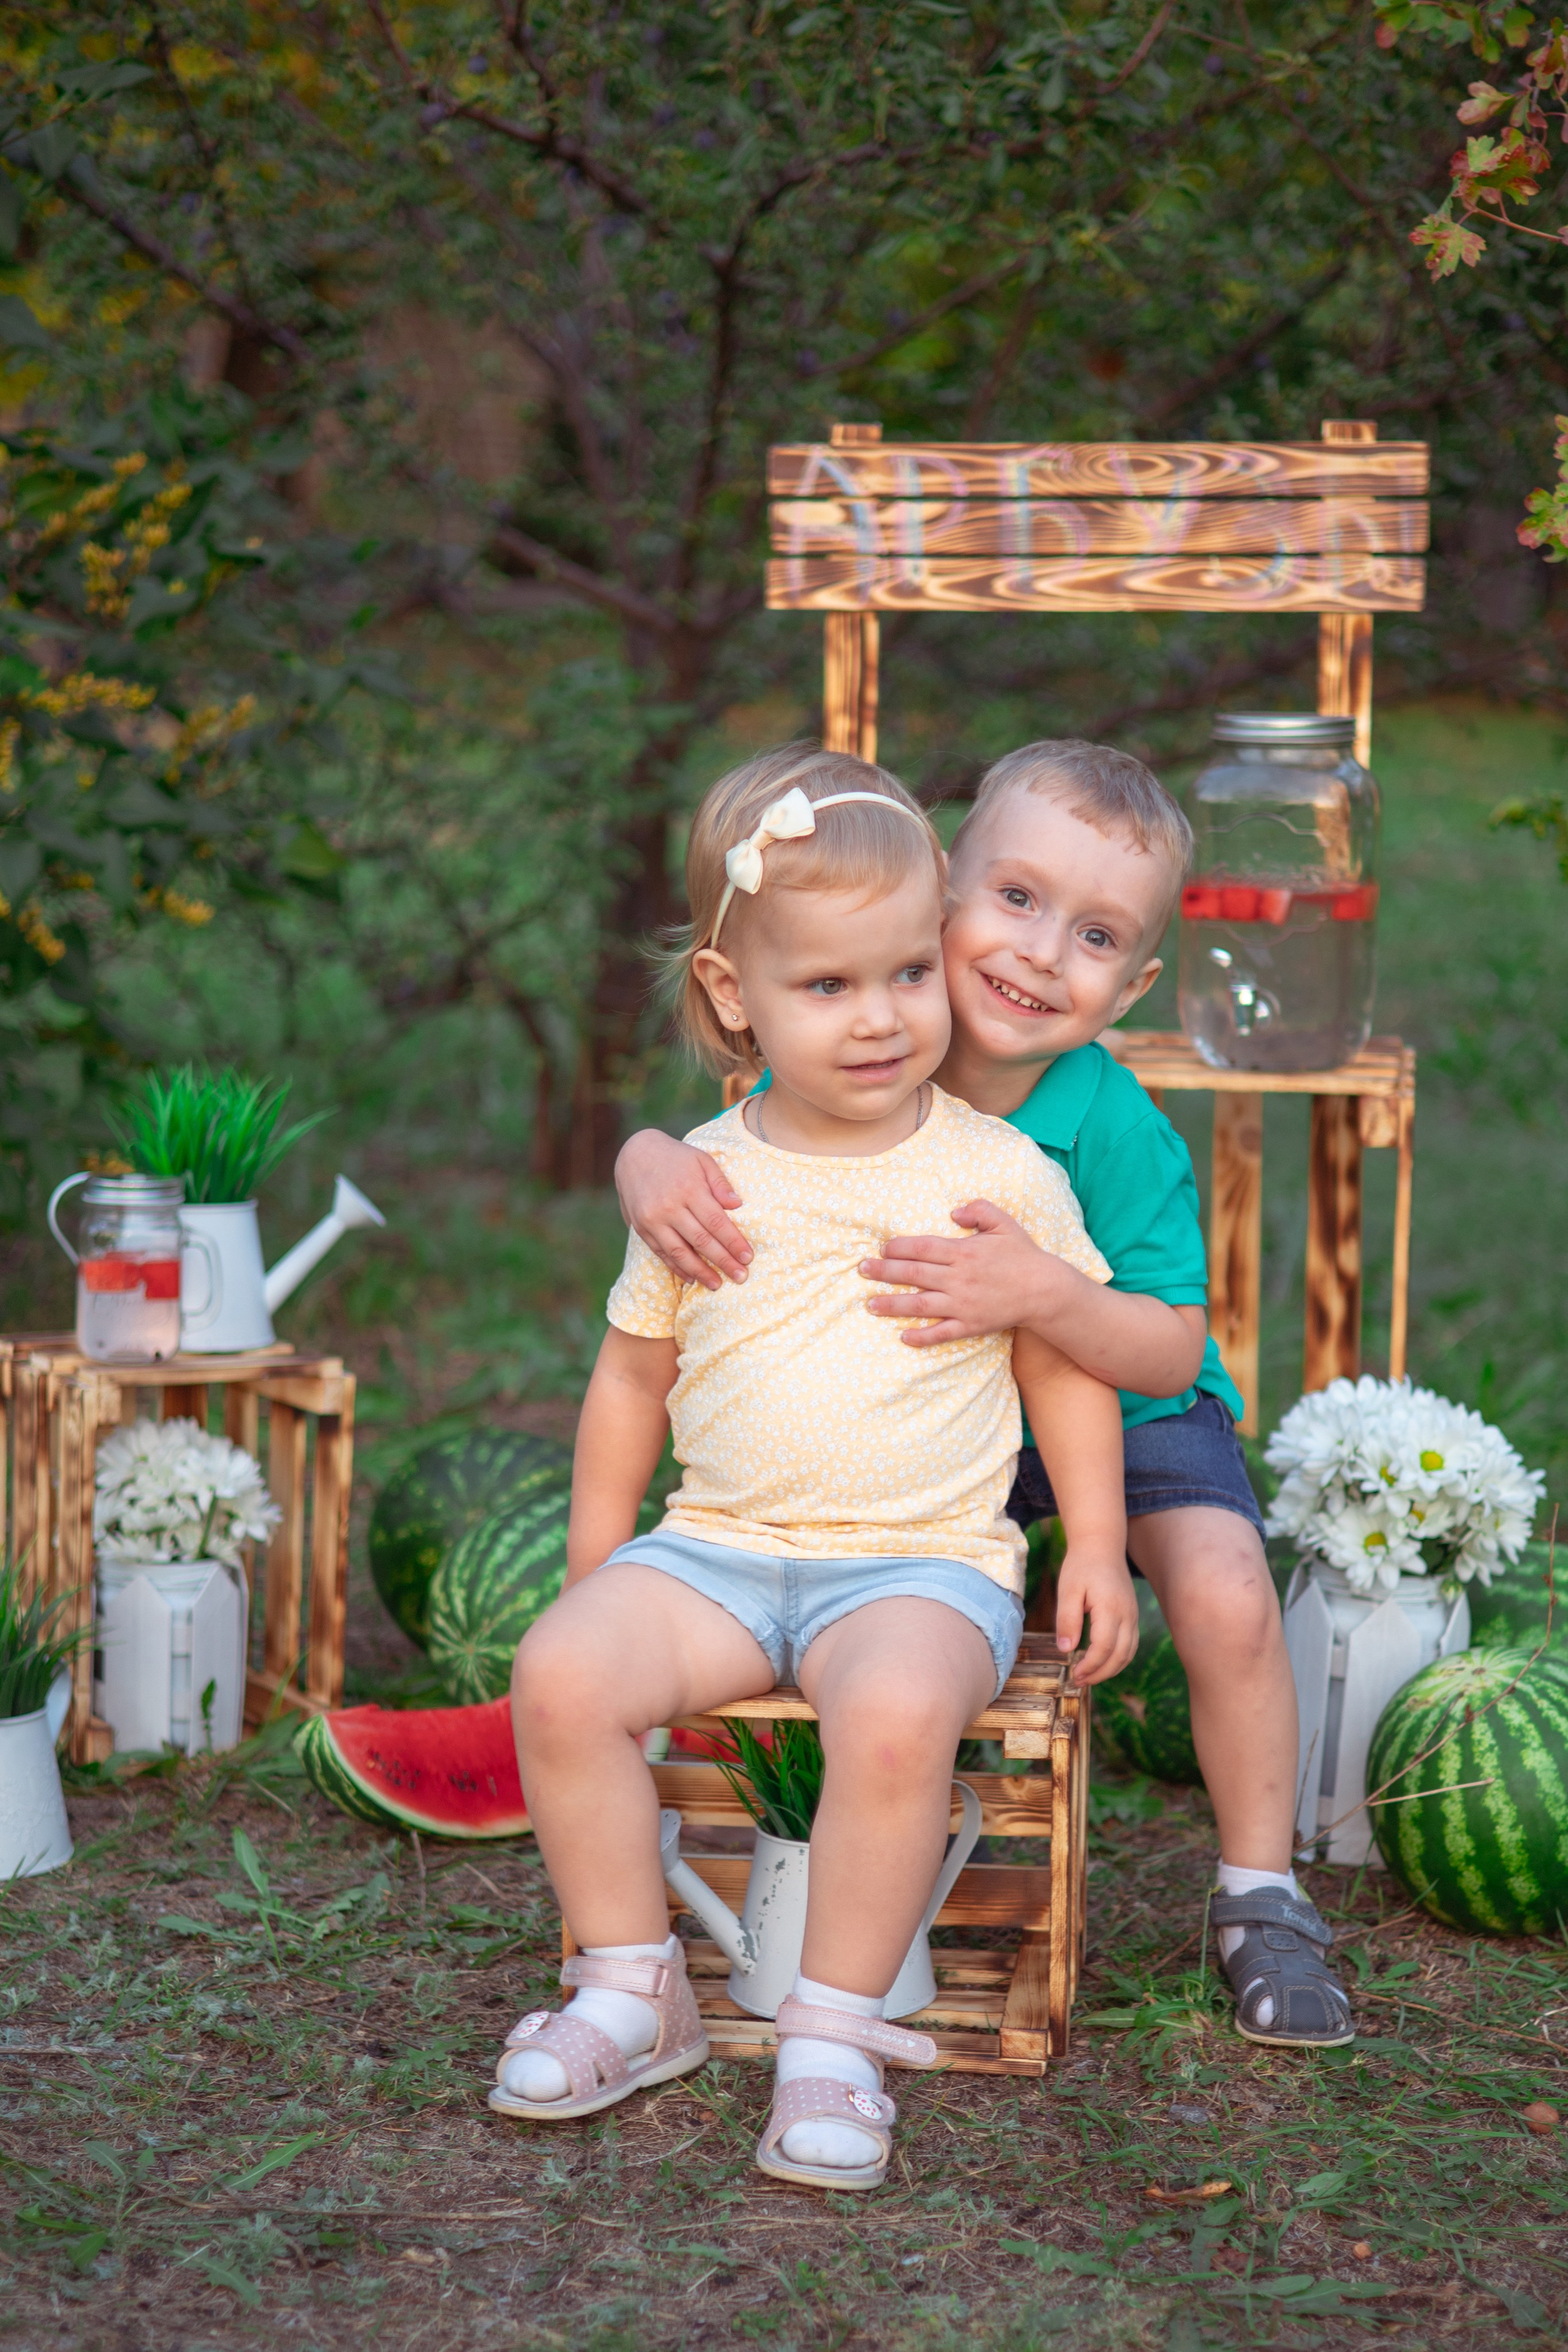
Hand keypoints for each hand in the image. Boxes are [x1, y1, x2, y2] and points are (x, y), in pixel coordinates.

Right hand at [614, 1129, 750, 1288]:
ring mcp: (652, 1220)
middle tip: (741, 1277)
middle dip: (723, 1261)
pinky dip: (677, 1267)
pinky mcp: (641, 1228)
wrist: (634, 1154)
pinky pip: (661, 1252)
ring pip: (679, 1252)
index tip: (748, 1258)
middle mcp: (669, 1207)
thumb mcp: (702, 1160)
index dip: (733, 1242)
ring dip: (700, 1271)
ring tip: (717, 1285)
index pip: (716, 1222)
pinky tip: (691, 1277)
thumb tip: (737, 1205)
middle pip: (701, 1241)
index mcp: (688, 1189)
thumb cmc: (676, 1157)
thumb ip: (719, 1183)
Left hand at [860, 1199, 1061, 1344]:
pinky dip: (922, 1336)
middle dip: (884, 1272)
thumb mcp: (1004, 1223)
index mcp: (963, 1252)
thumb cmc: (1023, 1255)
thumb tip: (952, 1211)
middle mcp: (958, 1278)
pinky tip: (903, 1336)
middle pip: (913, 1273)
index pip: (922, 1247)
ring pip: (920, 1304)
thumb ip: (978, 1210)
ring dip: (892, 1304)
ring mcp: (963, 1304)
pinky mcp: (971, 1324)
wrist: (1045, 1290)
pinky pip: (942, 1332)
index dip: (898, 1247)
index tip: (882, 1248)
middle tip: (862, 1270)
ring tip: (870, 1304)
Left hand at [1052, 1546, 1139, 1686]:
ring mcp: (1133, 1616)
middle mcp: (1127, 1615)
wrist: (1102, 1546)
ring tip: (1089, 1676)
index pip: (1104, 1647)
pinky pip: (1131, 1644)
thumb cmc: (1081, 1566)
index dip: (1090, 1666)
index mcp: (1111, 1608)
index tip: (1074, 1674)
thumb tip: (1066, 1650)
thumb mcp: (1068, 1590)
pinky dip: (1118, 1659)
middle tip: (1079, 1682)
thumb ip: (1067, 1620)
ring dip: (1111, 1669)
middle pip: (1120, 1655)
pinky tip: (1101, 1662)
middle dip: (1100, 1673)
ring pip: (1128, 1653)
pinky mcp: (1132, 1615)